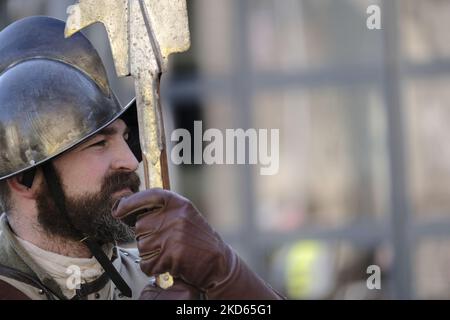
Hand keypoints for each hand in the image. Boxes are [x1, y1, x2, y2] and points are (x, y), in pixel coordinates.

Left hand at [112, 189, 283, 299]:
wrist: (218, 262)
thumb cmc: (197, 239)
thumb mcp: (184, 216)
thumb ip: (162, 211)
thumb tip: (126, 210)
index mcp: (179, 203)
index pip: (149, 196)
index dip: (130, 203)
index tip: (117, 211)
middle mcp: (176, 216)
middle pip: (140, 226)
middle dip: (147, 237)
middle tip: (165, 242)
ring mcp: (173, 235)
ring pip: (141, 246)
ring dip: (150, 254)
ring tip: (169, 253)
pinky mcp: (172, 254)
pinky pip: (147, 263)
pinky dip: (153, 268)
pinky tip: (167, 264)